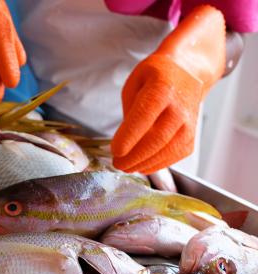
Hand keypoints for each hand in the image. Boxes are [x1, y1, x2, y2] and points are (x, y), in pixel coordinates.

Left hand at [111, 5, 225, 173]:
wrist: (186, 72)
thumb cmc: (155, 78)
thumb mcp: (134, 84)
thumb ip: (129, 110)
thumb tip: (125, 140)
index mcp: (161, 88)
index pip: (145, 116)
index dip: (129, 136)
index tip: (115, 150)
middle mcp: (179, 107)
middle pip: (157, 138)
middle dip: (134, 155)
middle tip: (117, 163)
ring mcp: (189, 123)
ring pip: (168, 150)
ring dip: (144, 163)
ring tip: (126, 167)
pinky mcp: (192, 136)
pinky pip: (176, 155)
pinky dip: (158, 164)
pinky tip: (142, 165)